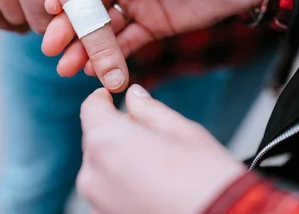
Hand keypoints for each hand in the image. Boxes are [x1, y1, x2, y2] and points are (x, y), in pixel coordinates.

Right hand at [0, 0, 128, 90]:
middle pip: (48, 24)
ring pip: (19, 21)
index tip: (114, 80)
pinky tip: (20, 2)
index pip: (83, 9)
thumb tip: (99, 4)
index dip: (101, 48)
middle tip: (72, 13)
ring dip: (37, 20)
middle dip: (65, 26)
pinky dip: (8, 16)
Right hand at [41, 0, 263, 76]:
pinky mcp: (152, 27)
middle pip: (89, 7)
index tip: (47, 9)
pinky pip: (127, 43)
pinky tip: (93, 69)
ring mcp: (136, 5)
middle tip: (51, 47)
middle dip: (70, 27)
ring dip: (86, 47)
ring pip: (104, 29)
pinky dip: (111, 56)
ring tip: (67, 67)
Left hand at [77, 86, 245, 213]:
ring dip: (118, 161)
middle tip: (150, 136)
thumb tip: (134, 96)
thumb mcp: (183, 131)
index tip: (112, 96)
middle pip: (96, 139)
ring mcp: (96, 201)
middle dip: (115, 132)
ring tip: (156, 168)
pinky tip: (152, 189)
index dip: (102, 98)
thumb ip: (150, 109)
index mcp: (108, 140)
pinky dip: (122, 187)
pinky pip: (107, 194)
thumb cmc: (207, 181)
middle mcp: (93, 173)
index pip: (90, 108)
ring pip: (100, 168)